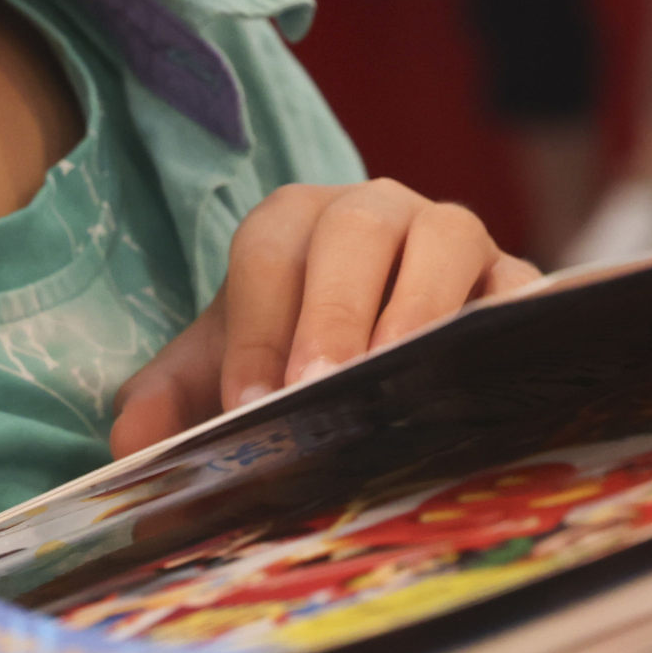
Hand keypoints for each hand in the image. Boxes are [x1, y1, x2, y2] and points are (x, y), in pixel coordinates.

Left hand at [107, 182, 539, 453]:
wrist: (375, 359)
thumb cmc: (289, 358)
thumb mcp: (220, 375)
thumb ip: (166, 402)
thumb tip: (131, 441)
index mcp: (296, 221)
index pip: (270, 248)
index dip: (256, 324)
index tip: (249, 403)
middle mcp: (378, 211)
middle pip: (357, 227)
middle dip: (333, 309)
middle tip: (317, 390)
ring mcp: (453, 237)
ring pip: (446, 239)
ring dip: (417, 310)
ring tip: (392, 382)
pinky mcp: (513, 278)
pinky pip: (520, 286)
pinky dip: (507, 320)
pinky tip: (480, 375)